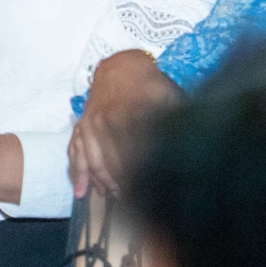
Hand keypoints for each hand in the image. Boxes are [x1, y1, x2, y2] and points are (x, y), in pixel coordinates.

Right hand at [69, 50, 180, 198]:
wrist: (122, 64)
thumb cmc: (149, 82)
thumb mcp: (170, 97)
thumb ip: (176, 124)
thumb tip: (190, 149)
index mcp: (127, 118)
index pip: (132, 161)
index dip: (140, 183)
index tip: (148, 198)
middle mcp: (104, 124)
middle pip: (112, 167)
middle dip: (122, 188)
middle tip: (133, 202)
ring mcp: (90, 125)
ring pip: (94, 163)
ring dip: (103, 184)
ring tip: (113, 197)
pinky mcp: (82, 125)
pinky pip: (76, 153)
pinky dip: (78, 173)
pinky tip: (81, 191)